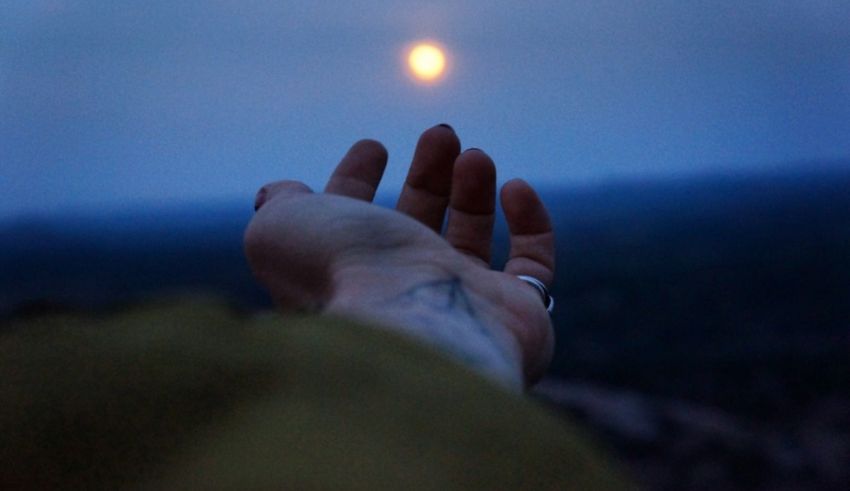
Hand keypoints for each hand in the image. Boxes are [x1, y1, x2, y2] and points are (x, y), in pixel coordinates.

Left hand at [244, 125, 555, 387]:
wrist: (414, 326)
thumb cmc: (343, 274)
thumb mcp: (280, 231)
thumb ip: (280, 207)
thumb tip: (278, 193)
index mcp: (347, 278)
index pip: (352, 227)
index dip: (357, 182)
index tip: (373, 145)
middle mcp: (403, 295)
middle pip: (416, 226)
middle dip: (426, 175)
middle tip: (441, 133)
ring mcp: (463, 307)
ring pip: (471, 241)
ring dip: (471, 189)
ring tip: (472, 155)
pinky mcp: (518, 316)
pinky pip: (533, 268)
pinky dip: (530, 223)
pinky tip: (515, 189)